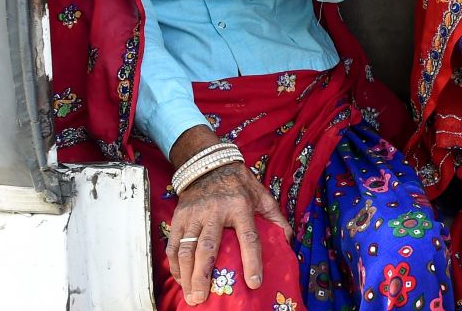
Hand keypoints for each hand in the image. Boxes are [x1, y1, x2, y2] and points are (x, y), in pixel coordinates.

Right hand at [166, 129, 291, 305]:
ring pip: (186, 249)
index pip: (248, 238)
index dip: (252, 261)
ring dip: (186, 276)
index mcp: (240, 207)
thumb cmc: (239, 184)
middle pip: (208, 248)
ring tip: (190, 296)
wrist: (210, 164)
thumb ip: (275, 217)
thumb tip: (288, 240)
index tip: (254, 283)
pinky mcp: (178, 217)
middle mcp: (215, 211)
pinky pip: (173, 245)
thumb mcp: (262, 195)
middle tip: (202, 298)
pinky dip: (174, 265)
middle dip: (203, 276)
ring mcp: (194, 215)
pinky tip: (180, 279)